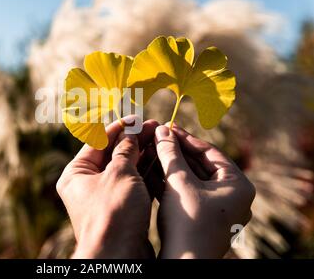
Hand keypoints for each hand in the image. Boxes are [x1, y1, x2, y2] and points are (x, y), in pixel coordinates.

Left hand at [56, 117, 157, 257]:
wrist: (118, 256)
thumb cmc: (113, 214)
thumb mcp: (119, 174)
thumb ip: (126, 150)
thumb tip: (130, 133)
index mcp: (76, 173)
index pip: (98, 141)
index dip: (119, 128)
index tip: (137, 118)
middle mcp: (88, 184)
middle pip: (113, 154)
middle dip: (134, 139)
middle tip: (155, 126)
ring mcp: (105, 197)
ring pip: (126, 169)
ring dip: (143, 154)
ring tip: (161, 139)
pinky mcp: (121, 208)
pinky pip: (134, 184)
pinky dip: (146, 172)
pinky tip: (161, 160)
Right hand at [152, 124, 254, 258]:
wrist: (183, 264)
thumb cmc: (187, 222)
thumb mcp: (178, 182)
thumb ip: (171, 153)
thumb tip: (163, 129)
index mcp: (238, 185)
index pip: (210, 152)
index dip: (186, 138)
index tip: (168, 127)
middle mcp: (233, 197)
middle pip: (201, 165)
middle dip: (176, 152)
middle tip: (158, 138)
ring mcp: (218, 210)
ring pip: (192, 180)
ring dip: (171, 166)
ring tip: (152, 151)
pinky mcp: (203, 219)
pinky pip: (188, 194)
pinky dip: (171, 183)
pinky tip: (152, 171)